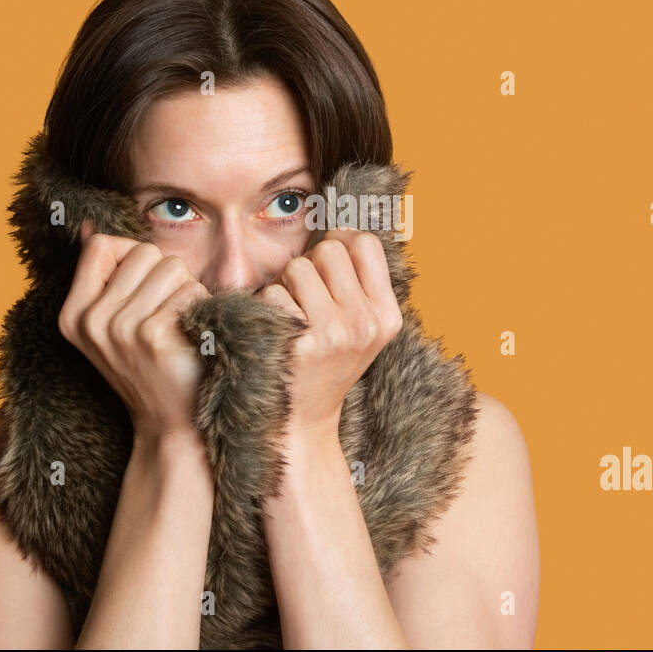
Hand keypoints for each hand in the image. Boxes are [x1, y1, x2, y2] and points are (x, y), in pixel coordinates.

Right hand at [57, 218, 211, 448]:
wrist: (174, 426)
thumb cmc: (153, 367)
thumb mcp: (114, 322)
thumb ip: (104, 274)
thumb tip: (88, 225)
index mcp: (73, 314)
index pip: (103, 245)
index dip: (134, 259)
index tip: (142, 296)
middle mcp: (90, 320)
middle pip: (144, 253)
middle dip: (167, 278)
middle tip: (166, 319)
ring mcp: (120, 329)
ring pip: (172, 267)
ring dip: (188, 293)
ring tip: (179, 329)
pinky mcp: (152, 336)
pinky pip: (190, 292)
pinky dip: (202, 310)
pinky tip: (192, 340)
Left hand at [257, 228, 402, 445]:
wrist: (300, 423)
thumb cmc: (325, 365)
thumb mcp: (360, 328)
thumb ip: (358, 281)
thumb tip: (340, 228)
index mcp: (387, 317)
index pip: (365, 243)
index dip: (341, 243)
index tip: (327, 266)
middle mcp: (365, 325)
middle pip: (329, 251)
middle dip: (310, 266)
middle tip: (305, 298)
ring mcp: (333, 335)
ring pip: (297, 268)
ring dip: (285, 285)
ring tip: (290, 315)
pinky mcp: (298, 345)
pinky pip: (273, 294)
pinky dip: (266, 308)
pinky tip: (275, 334)